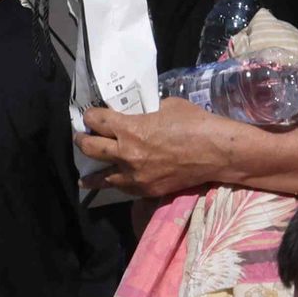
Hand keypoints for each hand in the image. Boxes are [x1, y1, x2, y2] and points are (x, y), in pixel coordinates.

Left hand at [75, 99, 245, 203]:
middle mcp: (126, 154)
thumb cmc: (194, 123)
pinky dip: (117, 184)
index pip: (96, 121)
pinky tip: (112, 184)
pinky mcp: (147, 190)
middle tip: (81, 138)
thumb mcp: (167, 106)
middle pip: (91, 149)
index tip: (90, 115)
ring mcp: (135, 176)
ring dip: (93, 173)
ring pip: (103, 177)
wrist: (216, 152)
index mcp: (129, 129)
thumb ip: (148, 112)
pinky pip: (124, 188)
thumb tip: (142, 114)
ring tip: (84, 176)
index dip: (90, 116)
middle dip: (82, 141)